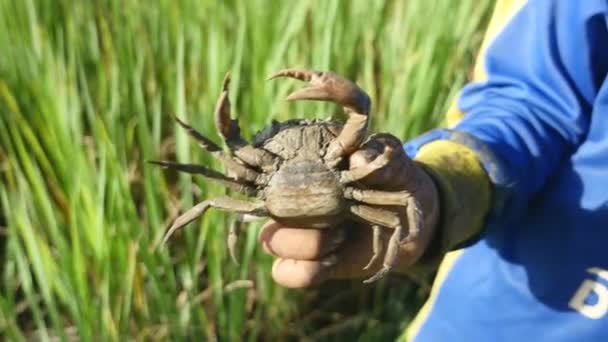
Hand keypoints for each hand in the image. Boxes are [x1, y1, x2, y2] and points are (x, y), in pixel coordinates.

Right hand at [259, 134, 439, 287]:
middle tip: (334, 216)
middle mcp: (296, 199)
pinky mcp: (314, 262)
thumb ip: (380, 153)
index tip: (299, 179)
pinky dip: (306, 270)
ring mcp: (301, 232)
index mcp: (307, 166)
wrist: (417, 217)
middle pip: (264, 207)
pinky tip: (334, 260)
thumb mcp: (393, 158)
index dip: (268, 172)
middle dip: (295, 213)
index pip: (268, 166)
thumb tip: (357, 158)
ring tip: (340, 237)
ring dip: (305, 243)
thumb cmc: (398, 178)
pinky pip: (286, 273)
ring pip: (271, 242)